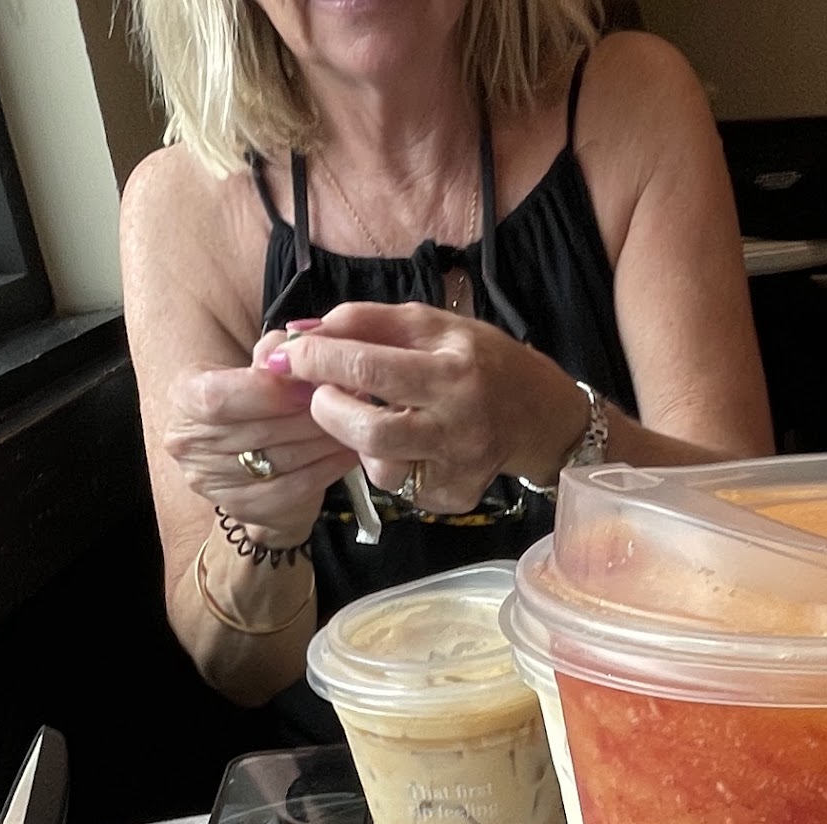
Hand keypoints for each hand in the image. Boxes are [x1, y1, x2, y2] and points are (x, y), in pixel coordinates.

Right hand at [163, 333, 355, 547]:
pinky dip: (327, 468)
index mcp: (184, 396)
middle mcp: (188, 442)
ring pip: (281, 460)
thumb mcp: (256, 367)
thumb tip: (300, 349)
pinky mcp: (243, 510)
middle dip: (309, 415)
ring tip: (354, 423)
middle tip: (349, 402)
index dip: (269, 392)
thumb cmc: (255, 404)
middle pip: (258, 431)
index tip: (309, 384)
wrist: (249, 464)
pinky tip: (349, 452)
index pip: (219, 397)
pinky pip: (295, 487)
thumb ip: (273, 353)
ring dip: (324, 440)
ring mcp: (212, 482)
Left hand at [275, 302, 589, 512]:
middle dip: (327, 409)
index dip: (318, 361)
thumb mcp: (431, 324)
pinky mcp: (453, 497)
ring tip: (371, 413)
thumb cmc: (478, 360)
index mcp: (454, 371)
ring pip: (379, 466)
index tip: (287, 356)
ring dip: (357, 438)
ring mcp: (458, 469)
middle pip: (369, 431)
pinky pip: (398, 485)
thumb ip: (366, 322)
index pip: (369, 368)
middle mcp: (460, 425)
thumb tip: (301, 332)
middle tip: (319, 392)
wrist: (538, 414)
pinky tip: (406, 442)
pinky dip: (387, 461)